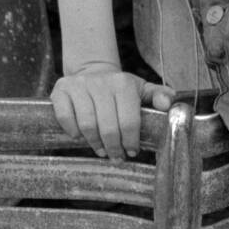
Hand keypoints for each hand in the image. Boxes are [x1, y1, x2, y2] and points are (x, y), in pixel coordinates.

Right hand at [51, 62, 175, 159]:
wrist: (91, 71)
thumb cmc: (119, 88)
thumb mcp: (141, 89)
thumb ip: (159, 96)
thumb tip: (168, 105)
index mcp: (123, 83)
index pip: (129, 121)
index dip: (131, 141)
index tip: (131, 151)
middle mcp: (101, 82)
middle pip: (108, 127)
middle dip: (114, 147)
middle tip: (116, 156)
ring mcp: (79, 86)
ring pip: (87, 125)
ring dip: (94, 143)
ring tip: (101, 150)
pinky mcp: (61, 90)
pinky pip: (65, 116)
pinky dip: (72, 130)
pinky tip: (79, 136)